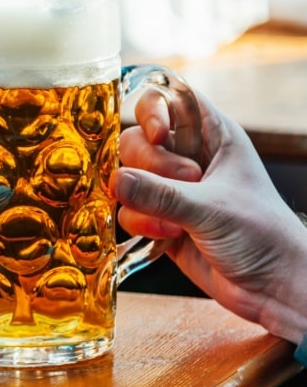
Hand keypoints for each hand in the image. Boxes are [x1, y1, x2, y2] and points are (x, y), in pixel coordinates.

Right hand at [113, 90, 306, 343]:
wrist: (271, 287)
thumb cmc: (262, 236)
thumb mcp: (212, 208)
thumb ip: (161, 194)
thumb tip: (116, 180)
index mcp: (213, 137)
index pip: (170, 100)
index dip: (154, 110)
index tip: (158, 135)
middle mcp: (187, 157)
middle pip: (137, 140)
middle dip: (147, 165)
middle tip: (182, 185)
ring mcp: (170, 190)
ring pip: (127, 178)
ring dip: (142, 202)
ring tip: (174, 222)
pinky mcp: (158, 220)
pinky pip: (128, 210)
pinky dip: (139, 224)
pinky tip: (166, 237)